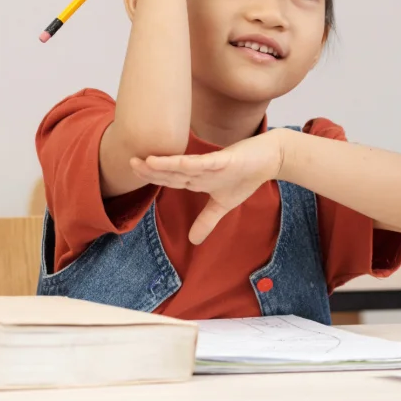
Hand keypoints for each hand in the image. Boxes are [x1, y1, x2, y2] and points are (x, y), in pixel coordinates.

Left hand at [130, 131, 284, 244]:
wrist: (270, 157)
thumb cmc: (245, 176)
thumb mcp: (223, 205)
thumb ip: (206, 221)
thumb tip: (193, 242)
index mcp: (196, 179)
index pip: (169, 179)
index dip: (152, 177)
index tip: (133, 174)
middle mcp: (200, 170)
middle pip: (171, 171)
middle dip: (151, 169)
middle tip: (130, 164)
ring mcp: (211, 164)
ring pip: (184, 165)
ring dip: (165, 164)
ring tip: (146, 162)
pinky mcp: (226, 160)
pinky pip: (205, 162)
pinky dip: (190, 163)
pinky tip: (175, 162)